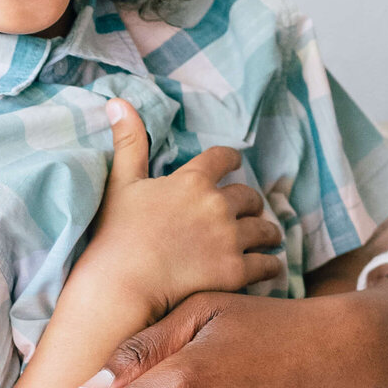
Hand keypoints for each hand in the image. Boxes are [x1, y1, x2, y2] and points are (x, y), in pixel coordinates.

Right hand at [71, 106, 282, 324]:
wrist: (121, 286)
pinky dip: (271, 266)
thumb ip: (128, 143)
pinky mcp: (235, 272)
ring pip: (265, 229)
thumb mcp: (120, 183)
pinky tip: (270, 268)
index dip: (232, 160)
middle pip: (249, 196)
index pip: (224, 158)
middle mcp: (217, 205)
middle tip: (249, 211)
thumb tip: (117, 101)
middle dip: (250, 203)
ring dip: (267, 233)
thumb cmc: (116, 235)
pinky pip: (268, 264)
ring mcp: (229, 239)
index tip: (236, 164)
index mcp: (192, 180)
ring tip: (267, 239)